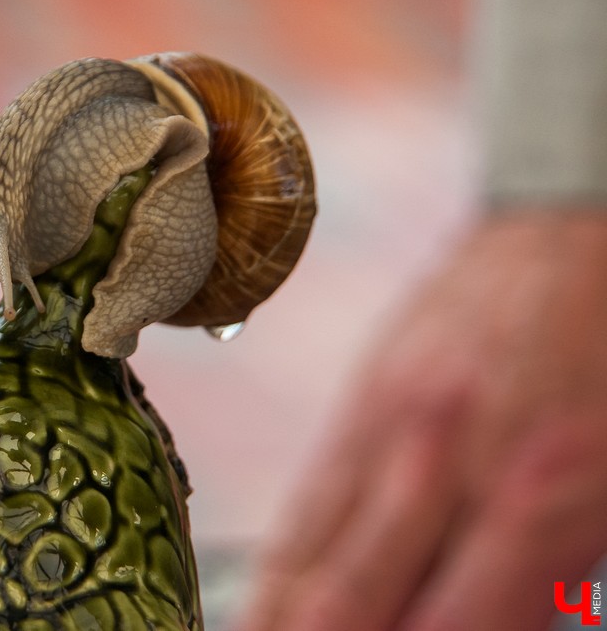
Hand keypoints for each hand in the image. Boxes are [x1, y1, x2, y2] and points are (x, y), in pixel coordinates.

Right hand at [235, 210, 606, 630]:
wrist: (563, 238)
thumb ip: (543, 572)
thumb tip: (472, 623)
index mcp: (544, 498)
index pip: (450, 625)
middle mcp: (454, 468)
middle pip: (352, 599)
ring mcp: (391, 433)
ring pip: (313, 558)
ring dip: (284, 620)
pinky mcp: (357, 407)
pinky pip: (306, 508)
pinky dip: (282, 571)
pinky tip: (268, 607)